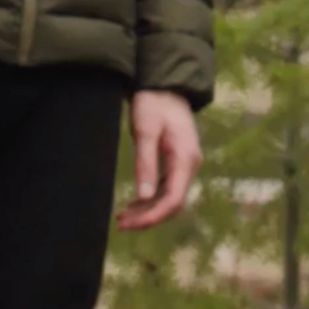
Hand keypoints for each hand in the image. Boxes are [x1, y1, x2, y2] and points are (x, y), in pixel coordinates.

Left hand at [116, 90, 202, 230]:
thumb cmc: (153, 103)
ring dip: (148, 210)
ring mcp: (185, 163)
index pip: (173, 200)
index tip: (129, 224)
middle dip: (147, 217)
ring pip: (169, 197)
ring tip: (122, 216)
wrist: (164, 84)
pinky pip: (167, 187)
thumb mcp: (146, 130)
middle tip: (119, 222)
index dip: (152, 217)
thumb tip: (145, 197)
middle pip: (172, 203)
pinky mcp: (177, 160)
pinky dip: (151, 198)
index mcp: (185, 158)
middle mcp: (190, 164)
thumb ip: (145, 163)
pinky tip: (134, 202)